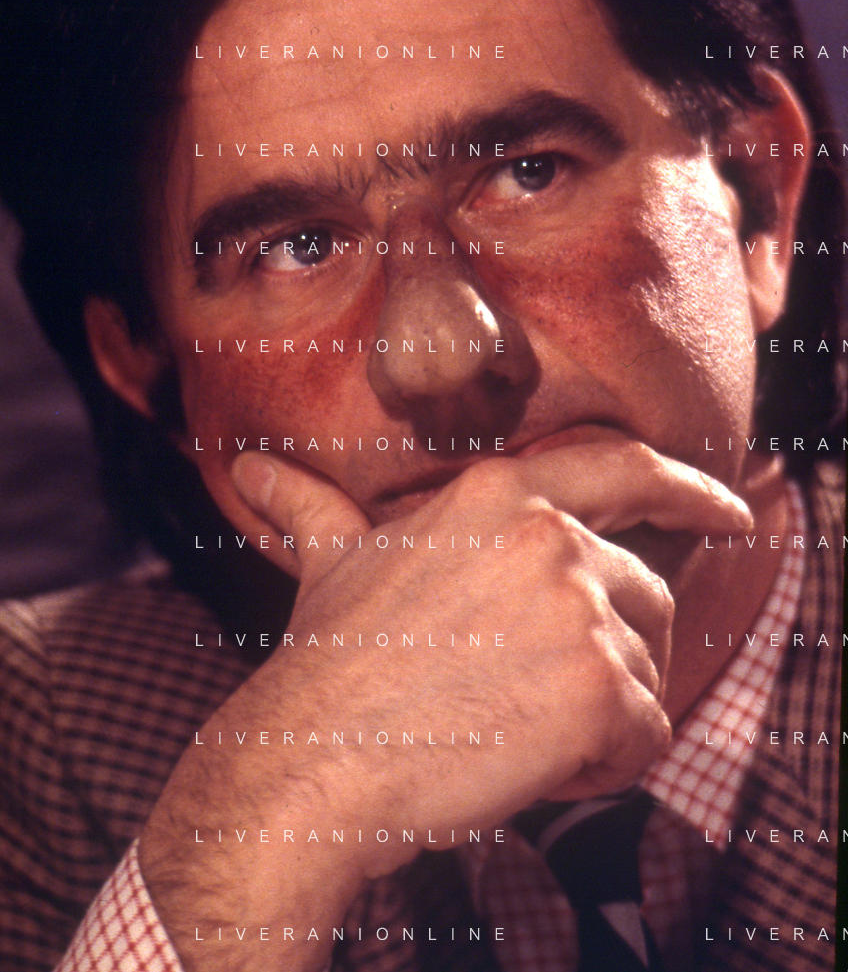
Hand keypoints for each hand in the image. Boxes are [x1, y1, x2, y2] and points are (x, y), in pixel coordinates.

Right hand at [138, 438, 749, 970]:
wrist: (315, 761)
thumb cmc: (328, 666)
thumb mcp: (330, 564)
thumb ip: (310, 507)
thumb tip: (249, 469)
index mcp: (496, 495)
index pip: (626, 468)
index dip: (691, 488)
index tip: (731, 511)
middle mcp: (548, 534)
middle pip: (647, 593)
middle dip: (617, 652)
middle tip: (541, 702)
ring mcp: (579, 605)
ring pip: (649, 670)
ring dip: (601, 716)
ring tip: (518, 733)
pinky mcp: (601, 685)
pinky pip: (649, 734)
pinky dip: (607, 767)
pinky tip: (535, 769)